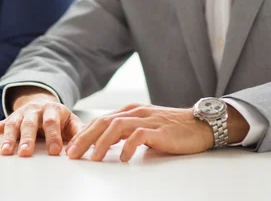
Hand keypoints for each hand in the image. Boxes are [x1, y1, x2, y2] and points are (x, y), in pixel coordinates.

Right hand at [0, 87, 82, 156]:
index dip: (53, 136)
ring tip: (6, 152)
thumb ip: (79, 131)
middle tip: (26, 152)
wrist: (43, 103)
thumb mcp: (71, 121)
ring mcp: (19, 114)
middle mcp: (34, 111)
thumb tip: (88, 144)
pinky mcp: (8, 119)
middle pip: (30, 123)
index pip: (52, 122)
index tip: (55, 151)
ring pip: (12, 124)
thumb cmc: (59, 117)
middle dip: (28, 138)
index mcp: (52, 110)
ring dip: (8, 138)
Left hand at [65, 104, 216, 161]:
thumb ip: (124, 132)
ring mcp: (146, 120)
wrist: (200, 124)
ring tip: (93, 158)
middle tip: (72, 154)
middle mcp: (134, 112)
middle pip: (103, 123)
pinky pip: (140, 136)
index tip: (71, 149)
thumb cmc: (170, 128)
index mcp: (128, 111)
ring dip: (102, 143)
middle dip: (85, 139)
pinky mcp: (159, 130)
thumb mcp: (142, 126)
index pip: (99, 121)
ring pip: (117, 127)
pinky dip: (129, 146)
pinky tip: (124, 158)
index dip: (83, 134)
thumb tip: (104, 144)